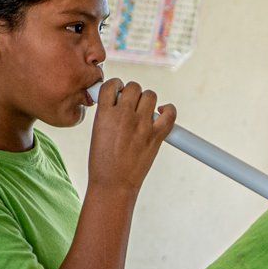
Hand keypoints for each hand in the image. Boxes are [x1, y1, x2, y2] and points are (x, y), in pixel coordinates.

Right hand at [88, 79, 175, 193]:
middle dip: (132, 93)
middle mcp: (123, 115)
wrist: (113, 184)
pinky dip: (168, 110)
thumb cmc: (102, 161)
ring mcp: (141, 125)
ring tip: (143, 111)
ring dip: (147, 100)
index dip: (116, 87)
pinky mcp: (156, 135)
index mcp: (104, 114)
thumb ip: (107, 114)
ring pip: (150, 95)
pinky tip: (161, 113)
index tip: (117, 93)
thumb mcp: (97, 131)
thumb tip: (118, 101)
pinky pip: (170, 113)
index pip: (111, 85)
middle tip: (130, 105)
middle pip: (134, 87)